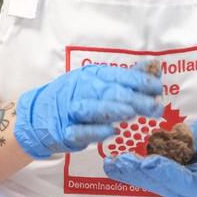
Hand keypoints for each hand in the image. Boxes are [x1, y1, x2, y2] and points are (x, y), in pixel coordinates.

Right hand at [13, 63, 161, 160]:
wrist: (39, 115)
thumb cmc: (76, 98)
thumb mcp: (99, 83)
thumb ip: (127, 78)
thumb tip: (153, 66)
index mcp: (91, 76)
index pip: (117, 76)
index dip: (139, 82)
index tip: (158, 89)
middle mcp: (80, 89)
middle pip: (108, 92)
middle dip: (133, 98)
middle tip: (154, 106)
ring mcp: (70, 110)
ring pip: (92, 108)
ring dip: (112, 109)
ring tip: (131, 112)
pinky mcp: (64, 131)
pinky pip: (79, 131)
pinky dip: (95, 131)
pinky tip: (111, 131)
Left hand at [101, 108, 196, 196]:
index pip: (184, 182)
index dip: (166, 173)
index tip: (149, 163)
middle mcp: (187, 188)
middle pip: (161, 183)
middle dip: (139, 174)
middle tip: (120, 163)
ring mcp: (174, 181)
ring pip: (150, 180)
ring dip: (130, 172)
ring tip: (112, 163)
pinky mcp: (165, 172)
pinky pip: (146, 172)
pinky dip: (130, 167)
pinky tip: (113, 161)